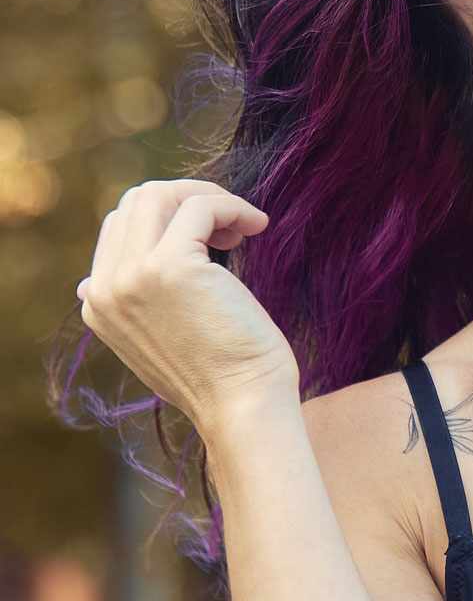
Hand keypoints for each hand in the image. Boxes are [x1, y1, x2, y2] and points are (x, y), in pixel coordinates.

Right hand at [77, 179, 299, 432]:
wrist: (243, 405)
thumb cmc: (220, 372)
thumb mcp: (157, 338)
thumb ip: (129, 306)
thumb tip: (86, 284)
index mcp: (99, 304)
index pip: (121, 226)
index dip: (172, 217)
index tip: (215, 237)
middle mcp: (105, 288)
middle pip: (137, 201)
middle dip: (189, 199)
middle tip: (232, 227)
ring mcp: (132, 276)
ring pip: (159, 194)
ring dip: (209, 198)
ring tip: (244, 225)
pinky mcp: (169, 266)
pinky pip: (199, 207)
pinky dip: (232, 206)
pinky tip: (258, 225)